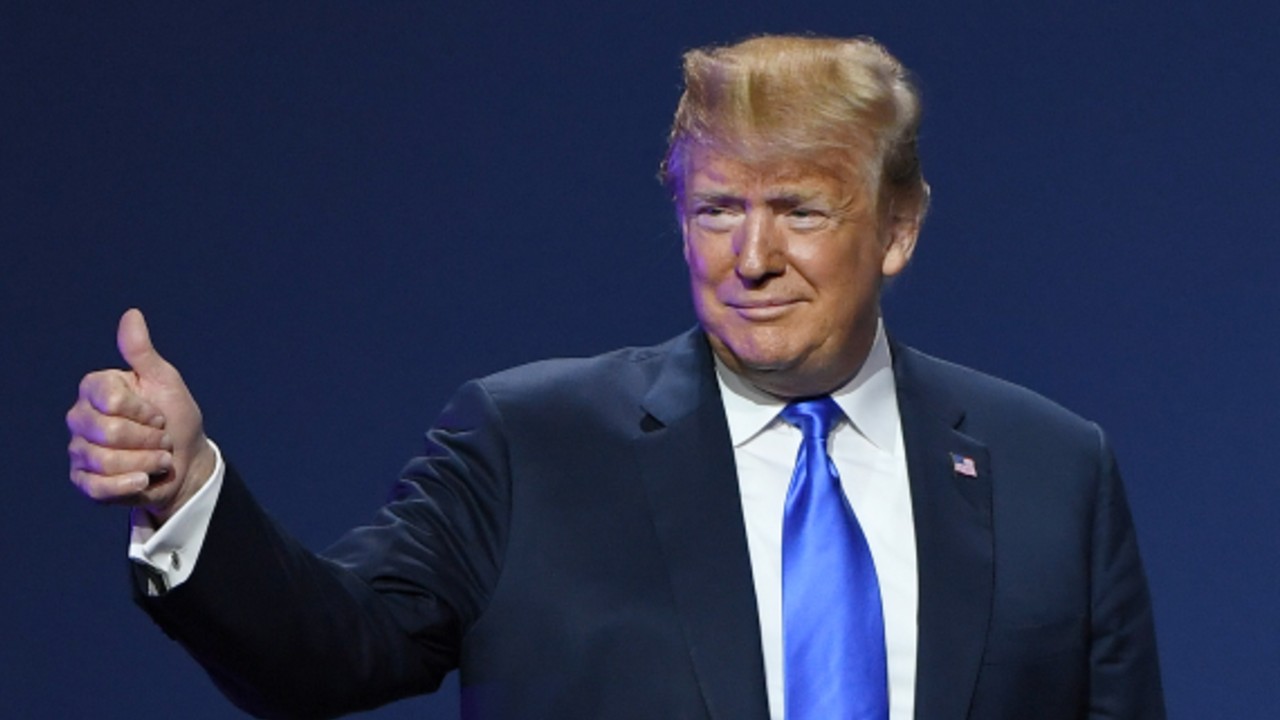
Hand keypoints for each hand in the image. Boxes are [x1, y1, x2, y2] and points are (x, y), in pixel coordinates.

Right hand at [66, 309, 215, 523]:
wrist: (186, 462)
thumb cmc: (176, 418)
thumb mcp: (165, 382)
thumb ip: (142, 353)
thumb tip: (132, 314)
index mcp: (96, 389)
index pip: (109, 399)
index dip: (142, 410)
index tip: (158, 414)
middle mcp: (81, 418)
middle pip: (108, 432)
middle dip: (148, 439)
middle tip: (162, 438)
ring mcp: (80, 451)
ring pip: (106, 461)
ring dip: (146, 461)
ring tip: (157, 458)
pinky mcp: (84, 481)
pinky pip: (99, 487)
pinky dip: (129, 484)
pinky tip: (144, 479)